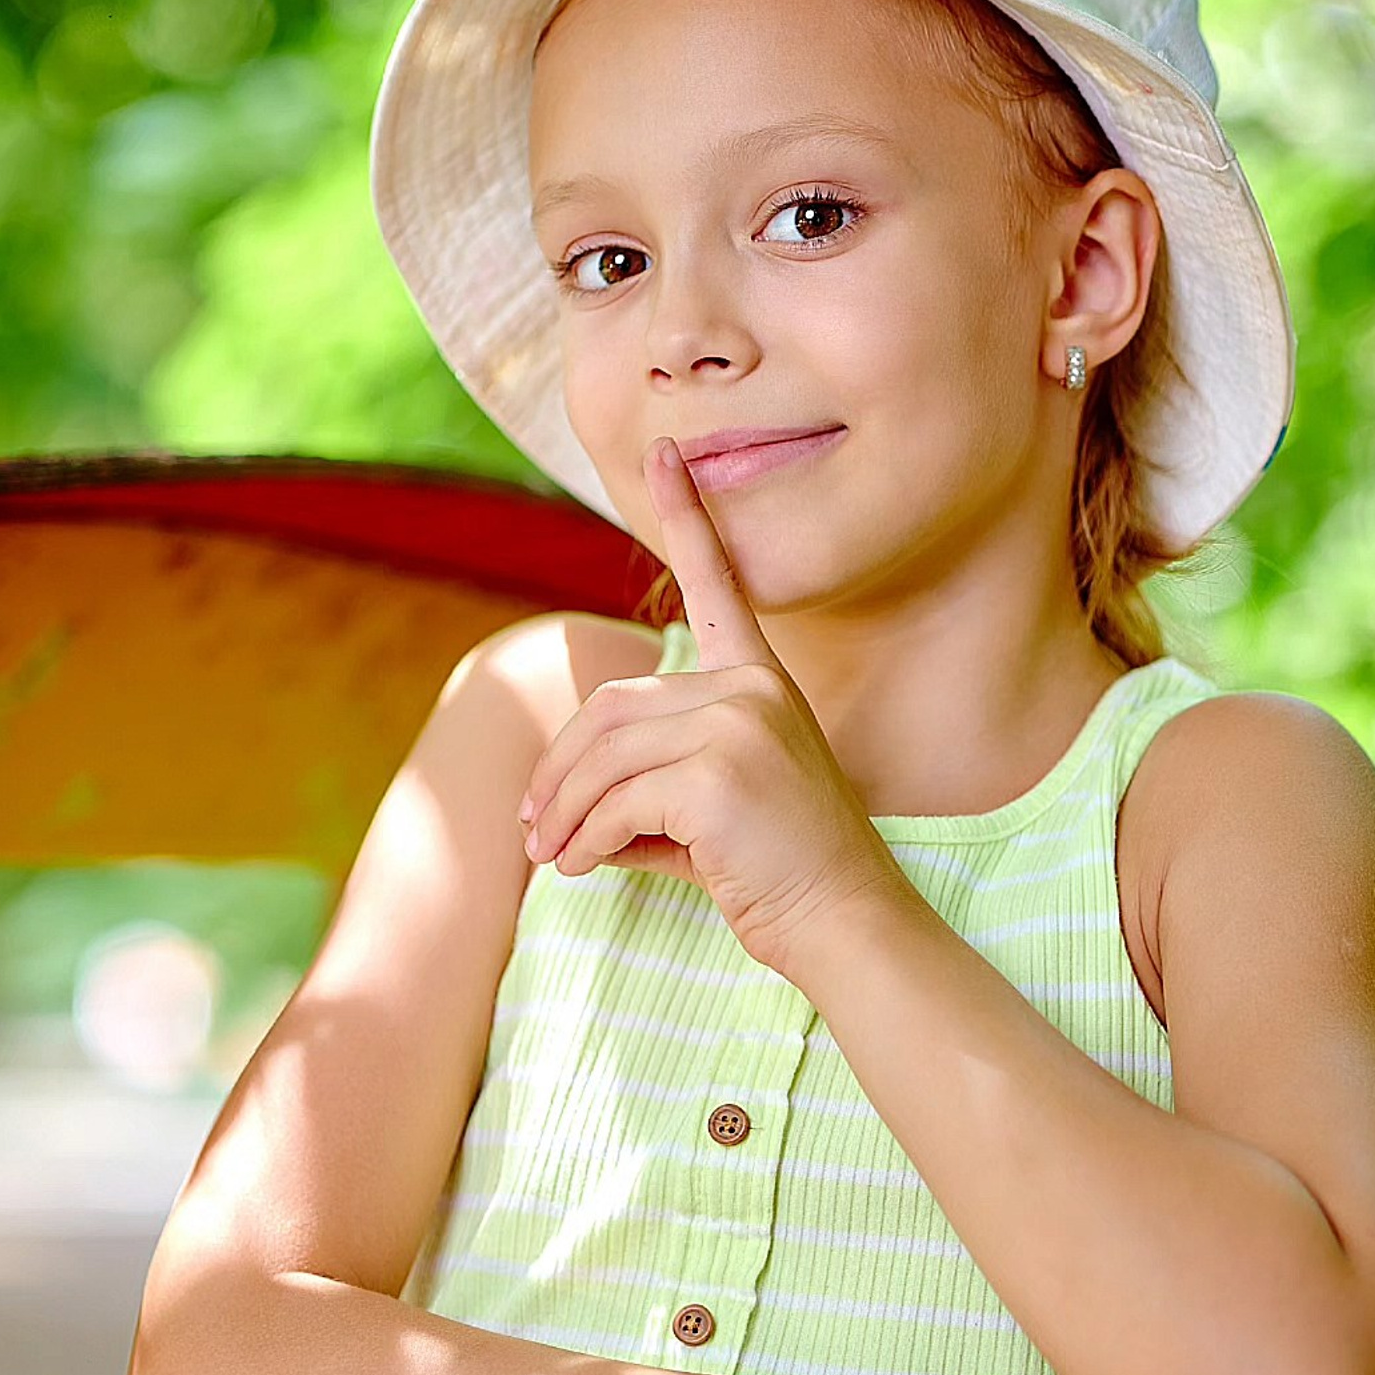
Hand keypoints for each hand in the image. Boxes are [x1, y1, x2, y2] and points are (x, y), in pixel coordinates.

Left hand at [518, 435, 910, 977]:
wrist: (842, 921)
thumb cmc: (774, 871)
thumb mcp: (707, 807)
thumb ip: (643, 781)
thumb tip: (548, 806)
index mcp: (758, 681)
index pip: (718, 586)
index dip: (687, 516)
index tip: (664, 452)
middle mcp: (750, 688)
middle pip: (612, 709)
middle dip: (560, 772)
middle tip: (532, 830)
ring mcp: (739, 723)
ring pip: (605, 756)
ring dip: (562, 813)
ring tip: (548, 858)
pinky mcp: (720, 770)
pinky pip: (616, 800)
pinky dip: (584, 840)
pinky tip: (580, 869)